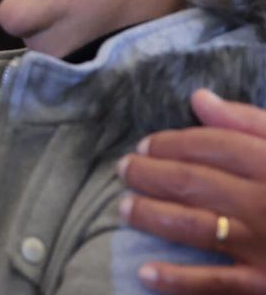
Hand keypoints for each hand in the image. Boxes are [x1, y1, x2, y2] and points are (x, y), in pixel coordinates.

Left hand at [119, 89, 265, 293]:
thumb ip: (250, 123)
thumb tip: (199, 99)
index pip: (212, 145)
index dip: (171, 142)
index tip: (145, 145)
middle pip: (193, 181)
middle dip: (149, 174)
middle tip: (124, 171)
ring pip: (194, 226)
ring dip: (151, 216)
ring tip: (125, 208)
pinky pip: (216, 284)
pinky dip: (177, 279)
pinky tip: (145, 272)